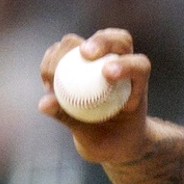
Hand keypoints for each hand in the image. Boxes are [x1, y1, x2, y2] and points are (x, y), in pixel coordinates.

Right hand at [38, 29, 151, 163]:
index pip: (139, 66)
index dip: (126, 65)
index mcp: (136, 85)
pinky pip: (62, 52)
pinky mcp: (79, 62)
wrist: (112, 142)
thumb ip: (72, 121)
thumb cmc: (111, 143)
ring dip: (65, 51)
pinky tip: (46, 81)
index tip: (107, 74)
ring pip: (85, 41)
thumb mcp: (96, 141)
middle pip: (117, 40)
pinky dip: (51, 60)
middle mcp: (121, 66)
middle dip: (100, 42)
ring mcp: (99, 61)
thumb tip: (43, 103)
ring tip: (51, 78)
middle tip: (83, 54)